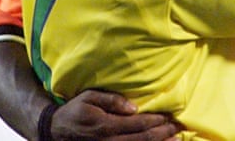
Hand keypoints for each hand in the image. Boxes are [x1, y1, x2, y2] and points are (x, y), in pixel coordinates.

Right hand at [50, 90, 180, 140]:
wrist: (56, 130)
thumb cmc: (76, 109)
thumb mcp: (90, 97)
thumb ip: (112, 100)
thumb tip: (133, 106)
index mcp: (106, 125)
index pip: (136, 124)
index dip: (155, 121)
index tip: (169, 117)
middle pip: (141, 140)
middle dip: (162, 134)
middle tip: (178, 128)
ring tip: (175, 139)